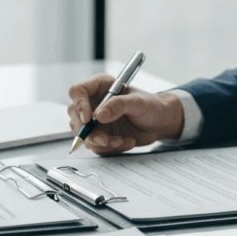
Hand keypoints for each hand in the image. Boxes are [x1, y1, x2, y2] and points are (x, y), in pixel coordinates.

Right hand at [67, 74, 184, 154]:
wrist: (161, 123)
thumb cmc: (152, 106)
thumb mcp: (139, 102)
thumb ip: (119, 105)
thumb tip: (99, 115)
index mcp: (100, 87)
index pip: (77, 92)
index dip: (79, 105)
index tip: (89, 119)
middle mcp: (94, 103)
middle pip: (75, 116)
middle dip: (88, 132)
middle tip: (104, 139)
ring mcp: (96, 121)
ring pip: (84, 134)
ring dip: (101, 142)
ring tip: (121, 141)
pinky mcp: (101, 135)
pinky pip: (96, 146)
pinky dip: (110, 148)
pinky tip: (126, 142)